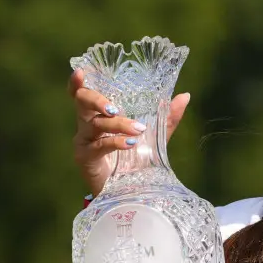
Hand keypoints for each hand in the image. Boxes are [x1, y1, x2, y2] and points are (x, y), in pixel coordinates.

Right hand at [68, 69, 190, 196]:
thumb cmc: (134, 160)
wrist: (128, 191)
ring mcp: (84, 140)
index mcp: (99, 114)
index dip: (77, 83)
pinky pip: (99, 145)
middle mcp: (87, 123)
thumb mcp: (153, 137)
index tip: (81, 71)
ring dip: (118, 124)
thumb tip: (185, 96)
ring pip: (95, 123)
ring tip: (137, 129)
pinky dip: (115, 142)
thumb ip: (167, 118)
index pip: (82, 94)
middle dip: (98, 100)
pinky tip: (129, 143)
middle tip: (116, 109)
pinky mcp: (85, 157)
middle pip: (82, 102)